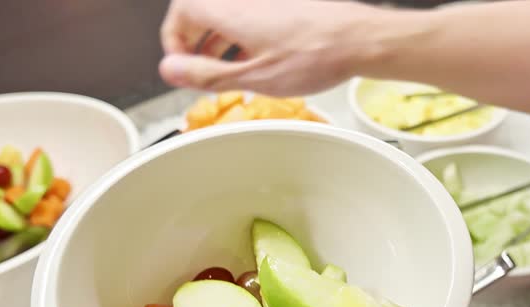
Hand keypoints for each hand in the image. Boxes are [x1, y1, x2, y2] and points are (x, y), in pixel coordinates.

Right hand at [158, 0, 386, 95]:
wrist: (359, 39)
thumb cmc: (316, 56)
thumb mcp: (254, 76)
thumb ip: (209, 75)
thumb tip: (170, 71)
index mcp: (230, 12)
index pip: (181, 14)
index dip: (173, 42)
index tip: (181, 67)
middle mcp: (245, 1)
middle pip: (200, 14)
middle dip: (193, 45)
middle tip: (198, 73)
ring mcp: (265, 4)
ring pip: (226, 17)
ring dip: (217, 44)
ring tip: (225, 72)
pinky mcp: (283, 9)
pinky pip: (250, 19)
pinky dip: (241, 40)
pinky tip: (255, 63)